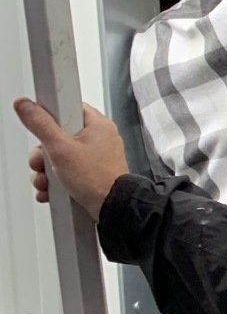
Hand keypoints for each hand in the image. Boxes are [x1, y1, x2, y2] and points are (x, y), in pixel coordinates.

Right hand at [14, 99, 129, 219]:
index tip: (41, 128)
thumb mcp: (61, 148)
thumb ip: (41, 125)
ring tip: (46, 182)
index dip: (51, 118)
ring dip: (46, 172)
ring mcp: (96, 158)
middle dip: (43, 155)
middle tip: (41, 164)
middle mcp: (99, 139)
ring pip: (60, 158)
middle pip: (59, 137)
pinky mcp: (92, 174)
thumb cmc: (97, 179)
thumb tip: (26, 105)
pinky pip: (67, 172)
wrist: (114, 209)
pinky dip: (56, 182)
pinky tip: (51, 190)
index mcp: (98, 125)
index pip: (69, 108)